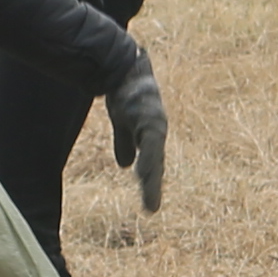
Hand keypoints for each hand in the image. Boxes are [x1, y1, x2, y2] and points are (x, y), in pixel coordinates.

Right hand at [104, 57, 169, 214]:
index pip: (151, 164)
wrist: (121, 67)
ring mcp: (154, 125)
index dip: (151, 184)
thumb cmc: (125, 92)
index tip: (149, 207)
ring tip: (149, 198)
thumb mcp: (122, 122)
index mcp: (150, 136)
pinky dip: (146, 158)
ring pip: (154, 157)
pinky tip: (141, 172)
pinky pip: (149, 143)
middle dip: (152, 187)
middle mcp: (156, 132)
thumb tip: (124, 165)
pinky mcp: (148, 118)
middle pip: (154, 165)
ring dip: (150, 177)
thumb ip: (125, 143)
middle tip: (150, 210)